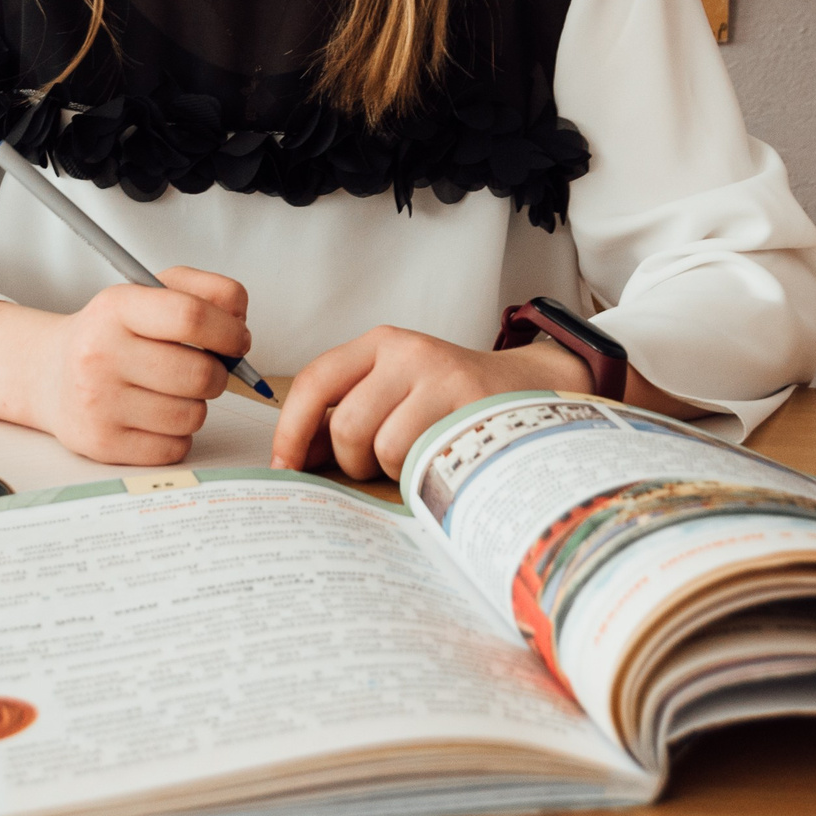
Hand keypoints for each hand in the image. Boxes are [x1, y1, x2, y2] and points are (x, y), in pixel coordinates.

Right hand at [0, 267, 250, 466]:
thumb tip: (241, 320)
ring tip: (171, 391)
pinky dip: (177, 435)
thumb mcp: (149, 294)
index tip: (237, 340)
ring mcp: (98, 403)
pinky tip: (155, 415)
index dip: (230, 331)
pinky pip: (174, 447)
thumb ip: (205, 292)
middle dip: (217, 374)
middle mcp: (100, 354)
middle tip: (203, 368)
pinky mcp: (101, 444)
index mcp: (116, 307)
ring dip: (196, 405)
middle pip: (200, 374)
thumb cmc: (113, 333)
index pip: (192, 316)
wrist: (48, 374)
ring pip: (192, 415)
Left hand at [269, 326, 591, 481]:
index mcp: (379, 343)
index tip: (286, 467)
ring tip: (415, 459)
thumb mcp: (395, 390)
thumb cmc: (449, 400)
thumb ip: (347, 415)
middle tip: (374, 465)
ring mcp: (440, 375)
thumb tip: (297, 457)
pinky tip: (438, 461)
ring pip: (383, 446)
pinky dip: (422, 473)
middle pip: (347, 424)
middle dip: (353, 461)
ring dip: (392, 469)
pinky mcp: (469, 404)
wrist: (529, 387)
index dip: (292, 430)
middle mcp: (406, 351)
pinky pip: (422, 456)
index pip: (315, 381)